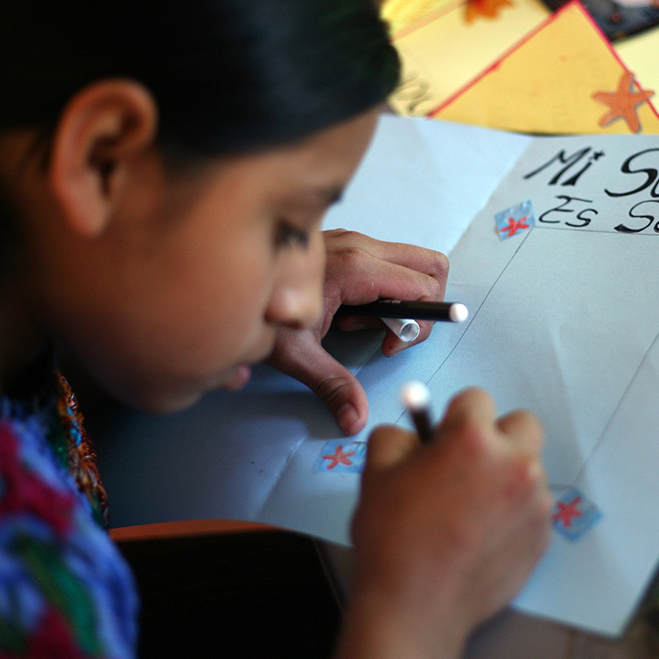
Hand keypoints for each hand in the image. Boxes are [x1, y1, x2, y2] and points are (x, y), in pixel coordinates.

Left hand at [269, 229, 449, 434]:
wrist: (227, 277)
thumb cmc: (261, 309)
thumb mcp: (297, 353)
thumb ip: (333, 385)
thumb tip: (355, 418)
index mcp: (356, 268)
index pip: (424, 290)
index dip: (418, 325)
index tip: (389, 344)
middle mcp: (361, 246)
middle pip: (431, 267)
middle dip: (423, 305)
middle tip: (391, 330)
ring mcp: (355, 241)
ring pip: (415, 263)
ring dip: (404, 296)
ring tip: (365, 319)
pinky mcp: (348, 244)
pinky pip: (391, 261)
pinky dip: (386, 287)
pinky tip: (351, 307)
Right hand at [348, 388, 550, 648]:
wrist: (416, 606)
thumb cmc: (394, 540)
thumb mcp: (376, 473)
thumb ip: (397, 436)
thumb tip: (413, 429)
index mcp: (474, 440)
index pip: (476, 400)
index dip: (454, 419)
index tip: (444, 440)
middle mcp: (516, 463)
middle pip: (521, 424)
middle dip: (497, 437)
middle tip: (468, 465)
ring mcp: (536, 500)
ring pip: (528, 469)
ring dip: (506, 477)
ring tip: (470, 510)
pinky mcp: (544, 534)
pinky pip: (533, 507)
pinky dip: (513, 513)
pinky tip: (481, 536)